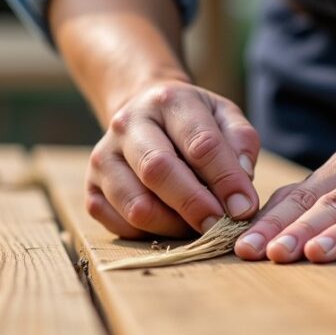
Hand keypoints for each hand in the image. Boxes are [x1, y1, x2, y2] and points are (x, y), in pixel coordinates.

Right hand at [86, 79, 260, 238]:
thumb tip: (240, 188)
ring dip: (172, 226)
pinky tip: (168, 224)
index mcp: (167, 100)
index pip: (200, 143)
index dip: (226, 179)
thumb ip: (241, 143)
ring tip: (195, 226)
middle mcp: (127, 124)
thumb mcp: (223, 115)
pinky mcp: (91, 187)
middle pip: (158, 171)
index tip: (245, 208)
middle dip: (194, 205)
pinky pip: (119, 224)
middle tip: (220, 227)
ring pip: (136, 205)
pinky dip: (148, 234)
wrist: (142, 114)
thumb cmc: (192, 121)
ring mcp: (103, 157)